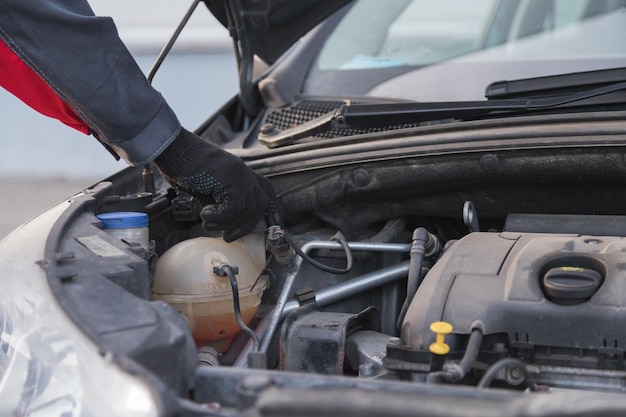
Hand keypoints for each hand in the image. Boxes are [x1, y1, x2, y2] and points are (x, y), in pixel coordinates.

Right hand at [155, 129, 281, 241]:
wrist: (173, 150)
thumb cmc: (185, 169)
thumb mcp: (208, 188)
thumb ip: (221, 202)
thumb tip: (227, 224)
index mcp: (241, 173)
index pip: (266, 191)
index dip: (272, 209)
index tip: (274, 225)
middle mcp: (244, 172)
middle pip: (259, 204)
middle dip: (246, 226)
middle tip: (228, 237)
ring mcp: (239, 174)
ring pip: (246, 209)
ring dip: (226, 223)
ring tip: (207, 222)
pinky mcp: (231, 178)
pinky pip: (234, 207)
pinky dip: (219, 216)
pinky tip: (204, 213)